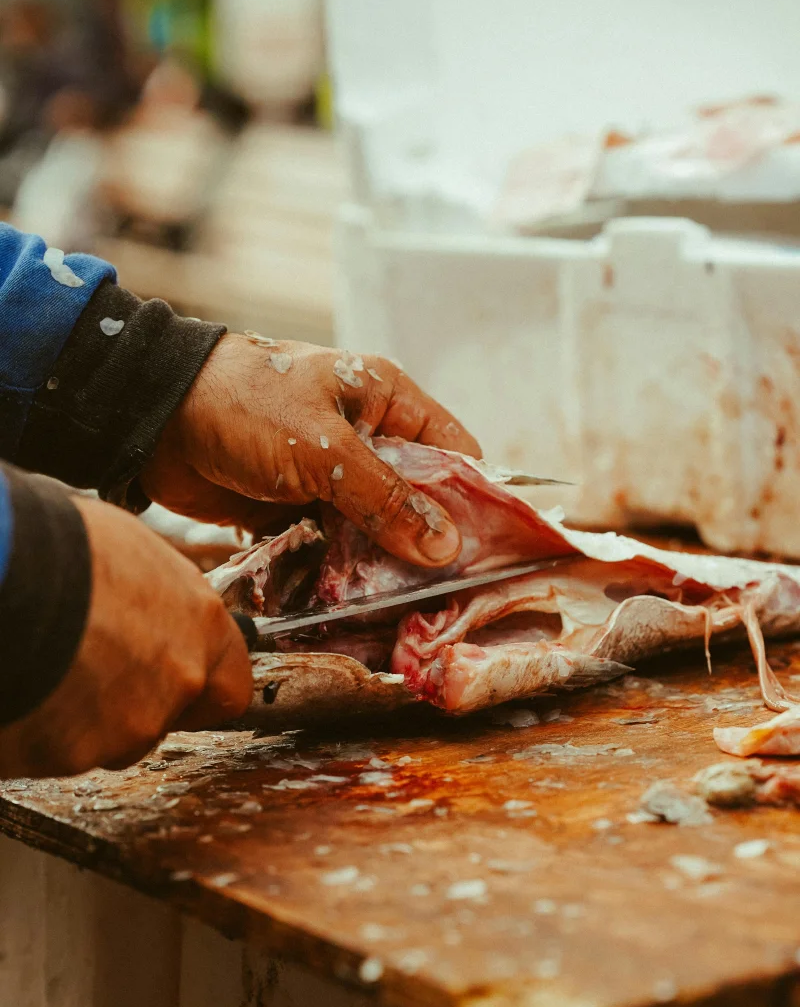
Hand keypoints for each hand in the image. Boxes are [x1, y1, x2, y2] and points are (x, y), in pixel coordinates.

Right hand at [0, 496, 252, 777]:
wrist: (8, 574)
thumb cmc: (63, 546)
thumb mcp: (130, 551)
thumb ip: (155, 596)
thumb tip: (142, 603)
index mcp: (201, 626)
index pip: (230, 685)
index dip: (201, 689)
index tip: (177, 682)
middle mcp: (178, 681)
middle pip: (165, 716)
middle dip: (133, 703)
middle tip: (90, 669)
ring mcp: (129, 725)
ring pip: (111, 738)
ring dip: (85, 717)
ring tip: (45, 668)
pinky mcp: (74, 754)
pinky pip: (60, 750)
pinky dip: (43, 729)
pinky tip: (24, 687)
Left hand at [140, 335, 481, 568]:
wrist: (153, 421)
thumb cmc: (243, 406)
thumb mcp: (324, 449)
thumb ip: (385, 499)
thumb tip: (445, 547)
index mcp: (386, 400)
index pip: (454, 452)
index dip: (474, 500)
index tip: (487, 551)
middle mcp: (367, 437)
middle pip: (419, 498)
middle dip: (426, 543)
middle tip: (442, 593)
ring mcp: (332, 476)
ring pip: (377, 529)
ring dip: (380, 564)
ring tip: (397, 606)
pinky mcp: (300, 507)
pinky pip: (335, 545)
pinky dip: (339, 571)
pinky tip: (350, 601)